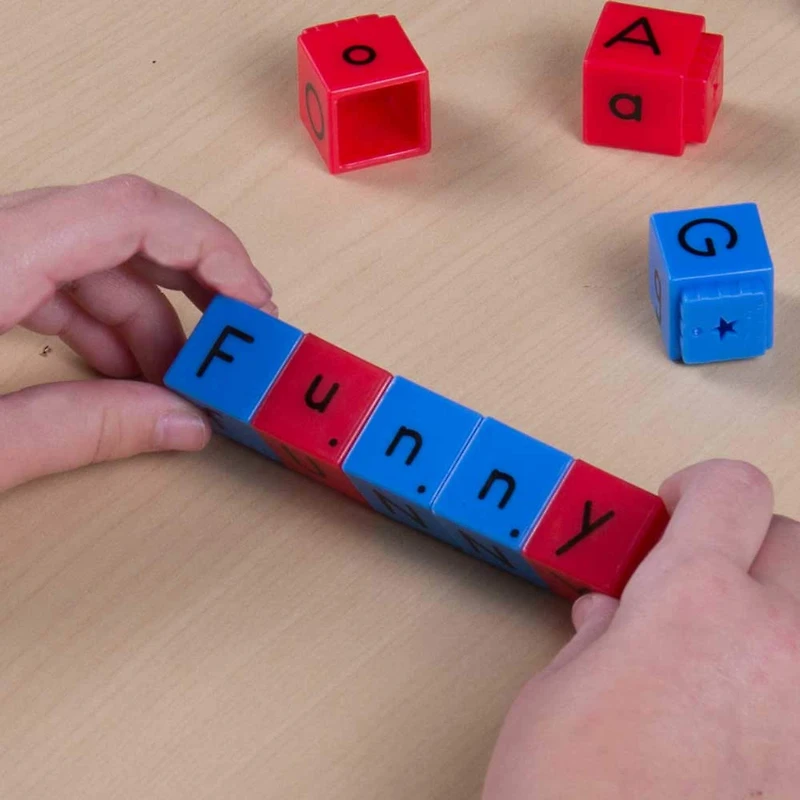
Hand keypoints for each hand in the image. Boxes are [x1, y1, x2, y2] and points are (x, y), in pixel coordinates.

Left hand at [0, 175, 275, 491]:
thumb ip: (74, 432)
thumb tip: (179, 423)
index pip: (127, 213)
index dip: (209, 249)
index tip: (253, 302)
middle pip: (116, 231)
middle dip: (188, 290)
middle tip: (233, 345)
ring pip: (85, 259)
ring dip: (143, 317)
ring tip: (176, 380)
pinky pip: (48, 278)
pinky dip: (97, 322)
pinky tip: (119, 372)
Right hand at [483, 460, 799, 799]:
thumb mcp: (558, 695)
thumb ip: (599, 639)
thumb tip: (612, 617)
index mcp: (692, 603)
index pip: (729, 491)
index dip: (700, 486)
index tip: (679, 504)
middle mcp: (774, 645)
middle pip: (794, 541)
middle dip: (749, 541)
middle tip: (703, 568)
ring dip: (775, 609)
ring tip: (726, 639)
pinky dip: (782, 677)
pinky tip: (743, 708)